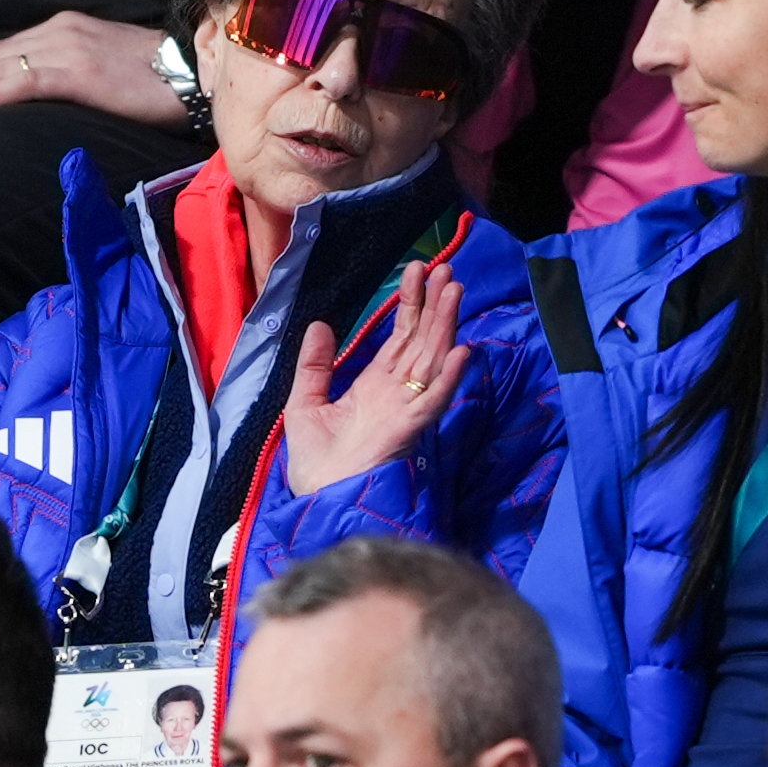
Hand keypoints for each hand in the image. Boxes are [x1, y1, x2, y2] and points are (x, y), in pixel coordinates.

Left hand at [0, 12, 183, 129]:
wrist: (198, 73)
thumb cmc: (159, 80)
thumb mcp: (106, 71)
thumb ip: (73, 78)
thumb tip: (48, 107)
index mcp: (65, 29)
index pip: (6, 53)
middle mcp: (60, 30)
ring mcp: (69, 47)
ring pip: (1, 68)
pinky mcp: (81, 68)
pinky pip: (26, 81)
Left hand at [281, 262, 468, 495]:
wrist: (317, 497)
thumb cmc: (314, 461)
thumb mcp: (305, 402)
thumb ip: (314, 365)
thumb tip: (321, 324)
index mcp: (376, 385)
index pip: (401, 337)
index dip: (411, 304)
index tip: (419, 270)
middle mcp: (397, 393)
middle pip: (422, 341)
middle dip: (434, 305)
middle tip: (445, 269)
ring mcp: (406, 409)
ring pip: (433, 360)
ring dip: (446, 326)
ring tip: (454, 290)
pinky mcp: (408, 429)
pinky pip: (433, 400)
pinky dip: (448, 377)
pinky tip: (462, 350)